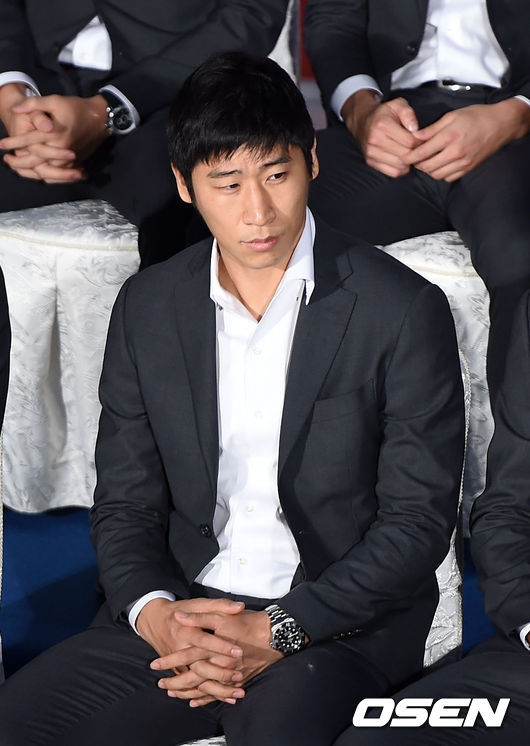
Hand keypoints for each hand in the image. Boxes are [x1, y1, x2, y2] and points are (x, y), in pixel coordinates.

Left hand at [0, 83, 75, 181]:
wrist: (100, 120)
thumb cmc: (77, 108)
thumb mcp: (54, 100)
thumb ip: (33, 104)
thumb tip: (15, 110)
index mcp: (55, 134)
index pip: (29, 140)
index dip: (14, 142)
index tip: (1, 144)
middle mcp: (62, 150)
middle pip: (36, 162)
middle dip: (19, 162)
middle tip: (6, 160)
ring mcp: (69, 160)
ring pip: (47, 172)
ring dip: (30, 172)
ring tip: (17, 168)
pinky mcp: (75, 164)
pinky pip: (58, 176)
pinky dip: (46, 177)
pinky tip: (35, 174)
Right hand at [137, 597, 245, 705]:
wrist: (155, 620)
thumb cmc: (181, 610)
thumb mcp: (198, 603)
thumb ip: (219, 605)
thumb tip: (239, 606)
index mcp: (186, 631)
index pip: (205, 641)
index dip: (221, 646)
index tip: (238, 651)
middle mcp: (180, 650)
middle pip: (200, 667)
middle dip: (221, 673)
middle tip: (240, 675)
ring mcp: (178, 664)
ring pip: (197, 682)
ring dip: (217, 690)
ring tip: (237, 693)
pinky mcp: (178, 672)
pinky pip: (192, 687)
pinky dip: (208, 696)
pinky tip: (225, 699)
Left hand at [154, 608, 282, 706]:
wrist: (274, 634)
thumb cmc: (246, 621)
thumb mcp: (221, 613)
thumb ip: (199, 616)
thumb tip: (180, 616)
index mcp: (213, 645)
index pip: (187, 655)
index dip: (170, 660)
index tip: (155, 664)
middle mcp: (220, 662)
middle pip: (194, 676)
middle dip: (176, 681)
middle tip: (161, 684)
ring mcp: (230, 674)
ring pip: (205, 687)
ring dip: (187, 692)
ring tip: (173, 693)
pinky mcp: (239, 680)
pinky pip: (219, 693)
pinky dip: (206, 698)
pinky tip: (195, 702)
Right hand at [342, 90, 419, 176]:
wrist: (362, 122)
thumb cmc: (384, 114)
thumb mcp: (397, 105)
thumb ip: (408, 113)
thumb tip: (415, 129)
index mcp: (383, 125)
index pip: (410, 141)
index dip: (420, 141)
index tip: (421, 138)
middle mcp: (375, 140)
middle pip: (405, 155)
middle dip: (415, 152)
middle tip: (418, 147)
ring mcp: (371, 153)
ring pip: (400, 166)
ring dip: (409, 162)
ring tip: (410, 152)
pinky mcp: (371, 162)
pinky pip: (393, 173)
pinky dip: (402, 169)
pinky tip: (403, 160)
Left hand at [404, 99, 529, 181]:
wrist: (501, 124)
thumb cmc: (476, 116)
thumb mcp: (452, 116)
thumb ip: (432, 129)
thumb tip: (414, 137)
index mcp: (449, 137)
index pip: (422, 152)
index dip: (409, 157)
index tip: (402, 157)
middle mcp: (456, 152)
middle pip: (428, 167)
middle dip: (417, 165)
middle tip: (414, 159)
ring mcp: (463, 162)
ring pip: (437, 175)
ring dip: (429, 170)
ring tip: (426, 161)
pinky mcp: (468, 168)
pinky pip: (449, 177)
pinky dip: (441, 174)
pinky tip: (440, 165)